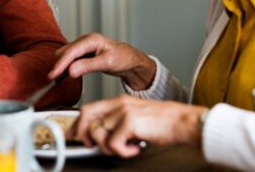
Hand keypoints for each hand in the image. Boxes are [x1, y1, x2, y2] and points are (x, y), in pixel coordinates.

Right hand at [49, 33, 155, 89]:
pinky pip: (70, 59)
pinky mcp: (83, 53)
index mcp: (91, 40)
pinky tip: (63, 75)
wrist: (131, 60)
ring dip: (60, 66)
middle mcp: (85, 40)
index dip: (60, 64)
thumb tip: (70, 71)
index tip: (52, 74)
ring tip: (55, 79)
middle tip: (52, 79)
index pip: (71, 52)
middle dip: (57, 65)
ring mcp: (83, 46)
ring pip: (66, 55)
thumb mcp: (107, 63)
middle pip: (65, 52)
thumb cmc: (123, 58)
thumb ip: (88, 66)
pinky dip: (65, 67)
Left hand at [69, 95, 206, 156]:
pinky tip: (135, 149)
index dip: (76, 124)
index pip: (88, 109)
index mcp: (118, 101)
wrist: (183, 122)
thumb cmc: (164, 123)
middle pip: (85, 117)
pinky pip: (112, 144)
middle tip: (92, 146)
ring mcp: (123, 111)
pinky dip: (122, 152)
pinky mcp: (130, 122)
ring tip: (124, 148)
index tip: (70, 135)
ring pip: (98, 133)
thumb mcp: (136, 117)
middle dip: (82, 135)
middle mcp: (118, 104)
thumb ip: (118, 123)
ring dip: (108, 147)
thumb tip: (100, 137)